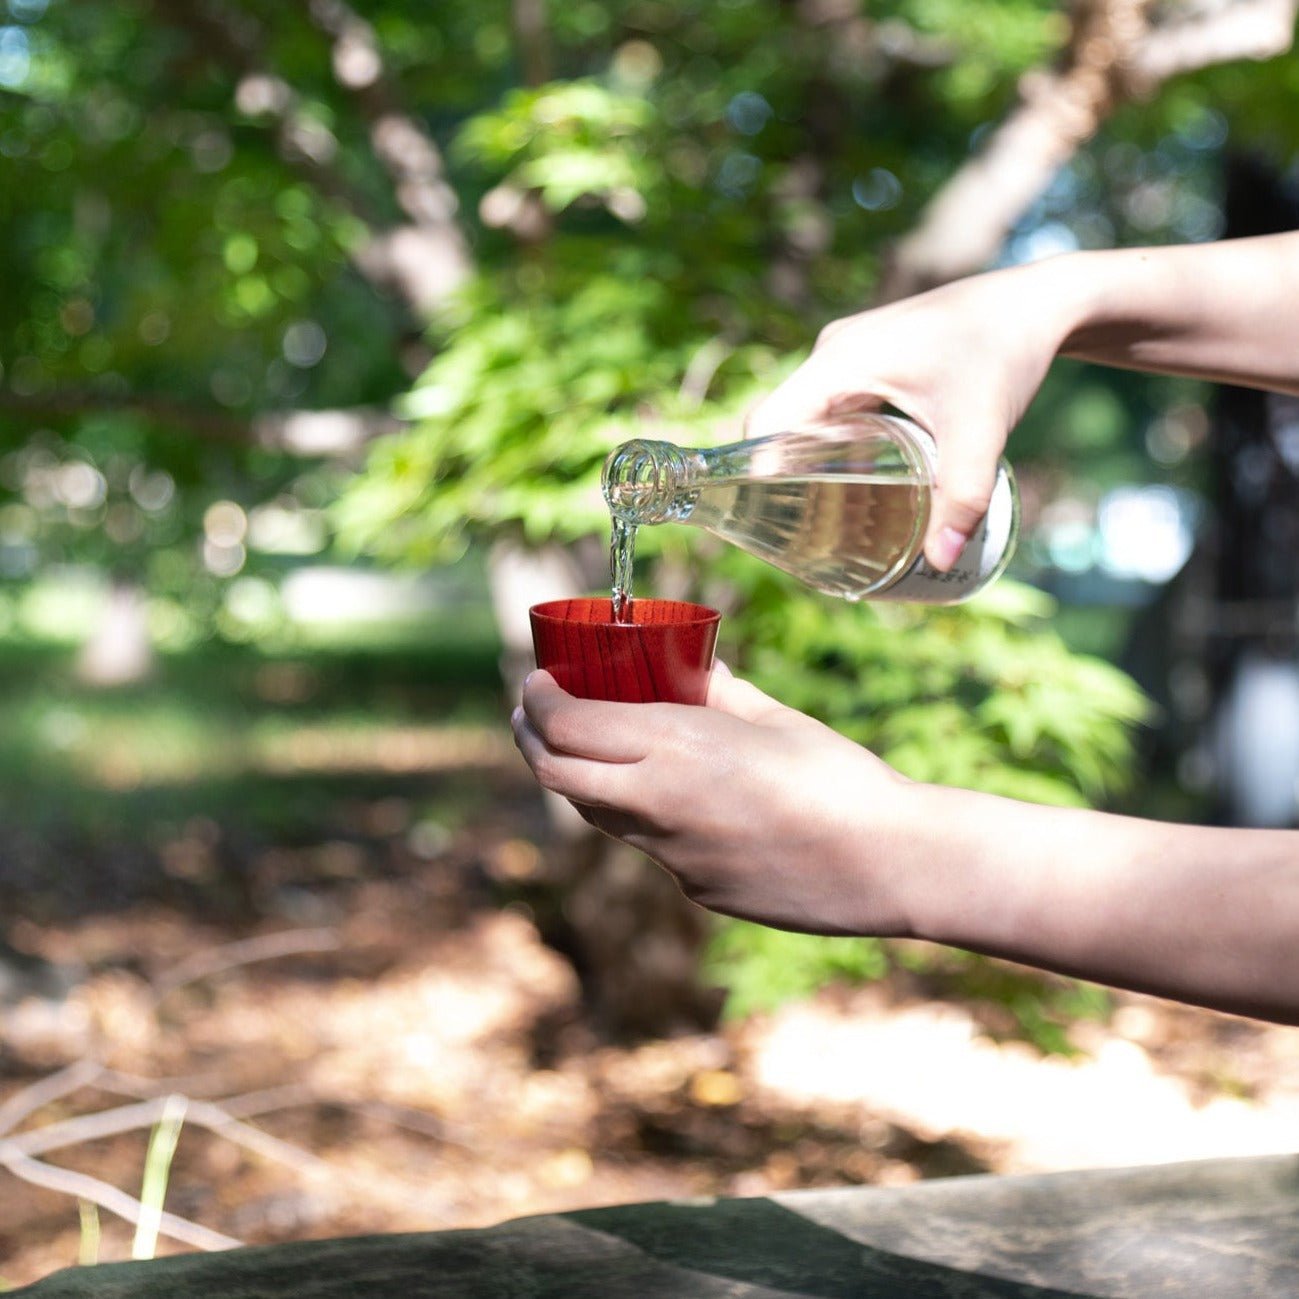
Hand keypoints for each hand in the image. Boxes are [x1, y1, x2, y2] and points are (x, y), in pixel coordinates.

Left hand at [511, 664, 924, 936]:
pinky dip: (644, 816)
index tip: (535, 682)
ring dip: (580, 779)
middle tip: (530, 716)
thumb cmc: (840, 777)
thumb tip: (697, 672)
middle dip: (530, 740)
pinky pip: (651, 846)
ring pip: (596, 815)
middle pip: (554, 775)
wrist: (889, 863)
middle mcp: (657, 804)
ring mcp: (672, 856)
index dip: (536, 701)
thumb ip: (721, 692)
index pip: (566, 725)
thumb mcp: (776, 718)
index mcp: (675, 748)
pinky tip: (680, 799)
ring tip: (590, 749)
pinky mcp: (695, 888)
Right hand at [745, 261, 1080, 568]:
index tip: (771, 522)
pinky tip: (850, 482)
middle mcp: (833, 352)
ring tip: (818, 518)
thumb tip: (942, 560)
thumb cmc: (1006, 353)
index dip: (758, 473)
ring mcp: (848, 353)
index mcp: (840, 360)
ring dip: (804, 462)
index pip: (768, 422)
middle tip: (797, 534)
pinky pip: (829, 406)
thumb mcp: (981, 428)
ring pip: (804, 417)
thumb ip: (962, 495)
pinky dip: (829, 443)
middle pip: (779, 424)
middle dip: (781, 478)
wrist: (1038, 303)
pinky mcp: (868, 359)